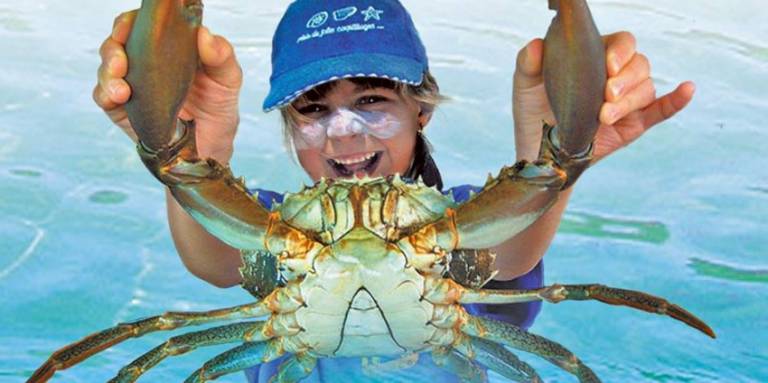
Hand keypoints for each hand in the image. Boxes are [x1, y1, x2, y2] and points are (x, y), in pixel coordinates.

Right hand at [93, 11, 242, 162]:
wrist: (210, 149)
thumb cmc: (218, 109)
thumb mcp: (228, 81)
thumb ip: (222, 56)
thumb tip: (204, 35)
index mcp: (170, 47)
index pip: (142, 24)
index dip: (131, 22)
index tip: (132, 27)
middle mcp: (146, 61)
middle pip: (117, 42)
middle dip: (113, 49)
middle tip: (120, 63)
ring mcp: (133, 84)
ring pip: (106, 67)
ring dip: (107, 73)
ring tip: (121, 89)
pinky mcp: (122, 107)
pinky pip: (103, 95)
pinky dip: (105, 93)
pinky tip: (117, 98)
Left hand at [512, 31, 694, 162]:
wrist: (539, 152)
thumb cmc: (533, 112)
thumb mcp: (525, 86)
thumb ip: (527, 63)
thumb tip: (536, 44)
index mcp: (596, 58)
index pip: (622, 43)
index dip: (621, 51)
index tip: (608, 67)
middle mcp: (616, 77)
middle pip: (640, 64)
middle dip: (626, 79)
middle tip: (606, 94)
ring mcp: (627, 101)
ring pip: (646, 88)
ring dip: (629, 101)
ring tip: (604, 116)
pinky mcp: (634, 124)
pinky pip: (662, 110)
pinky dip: (676, 101)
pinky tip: (687, 89)